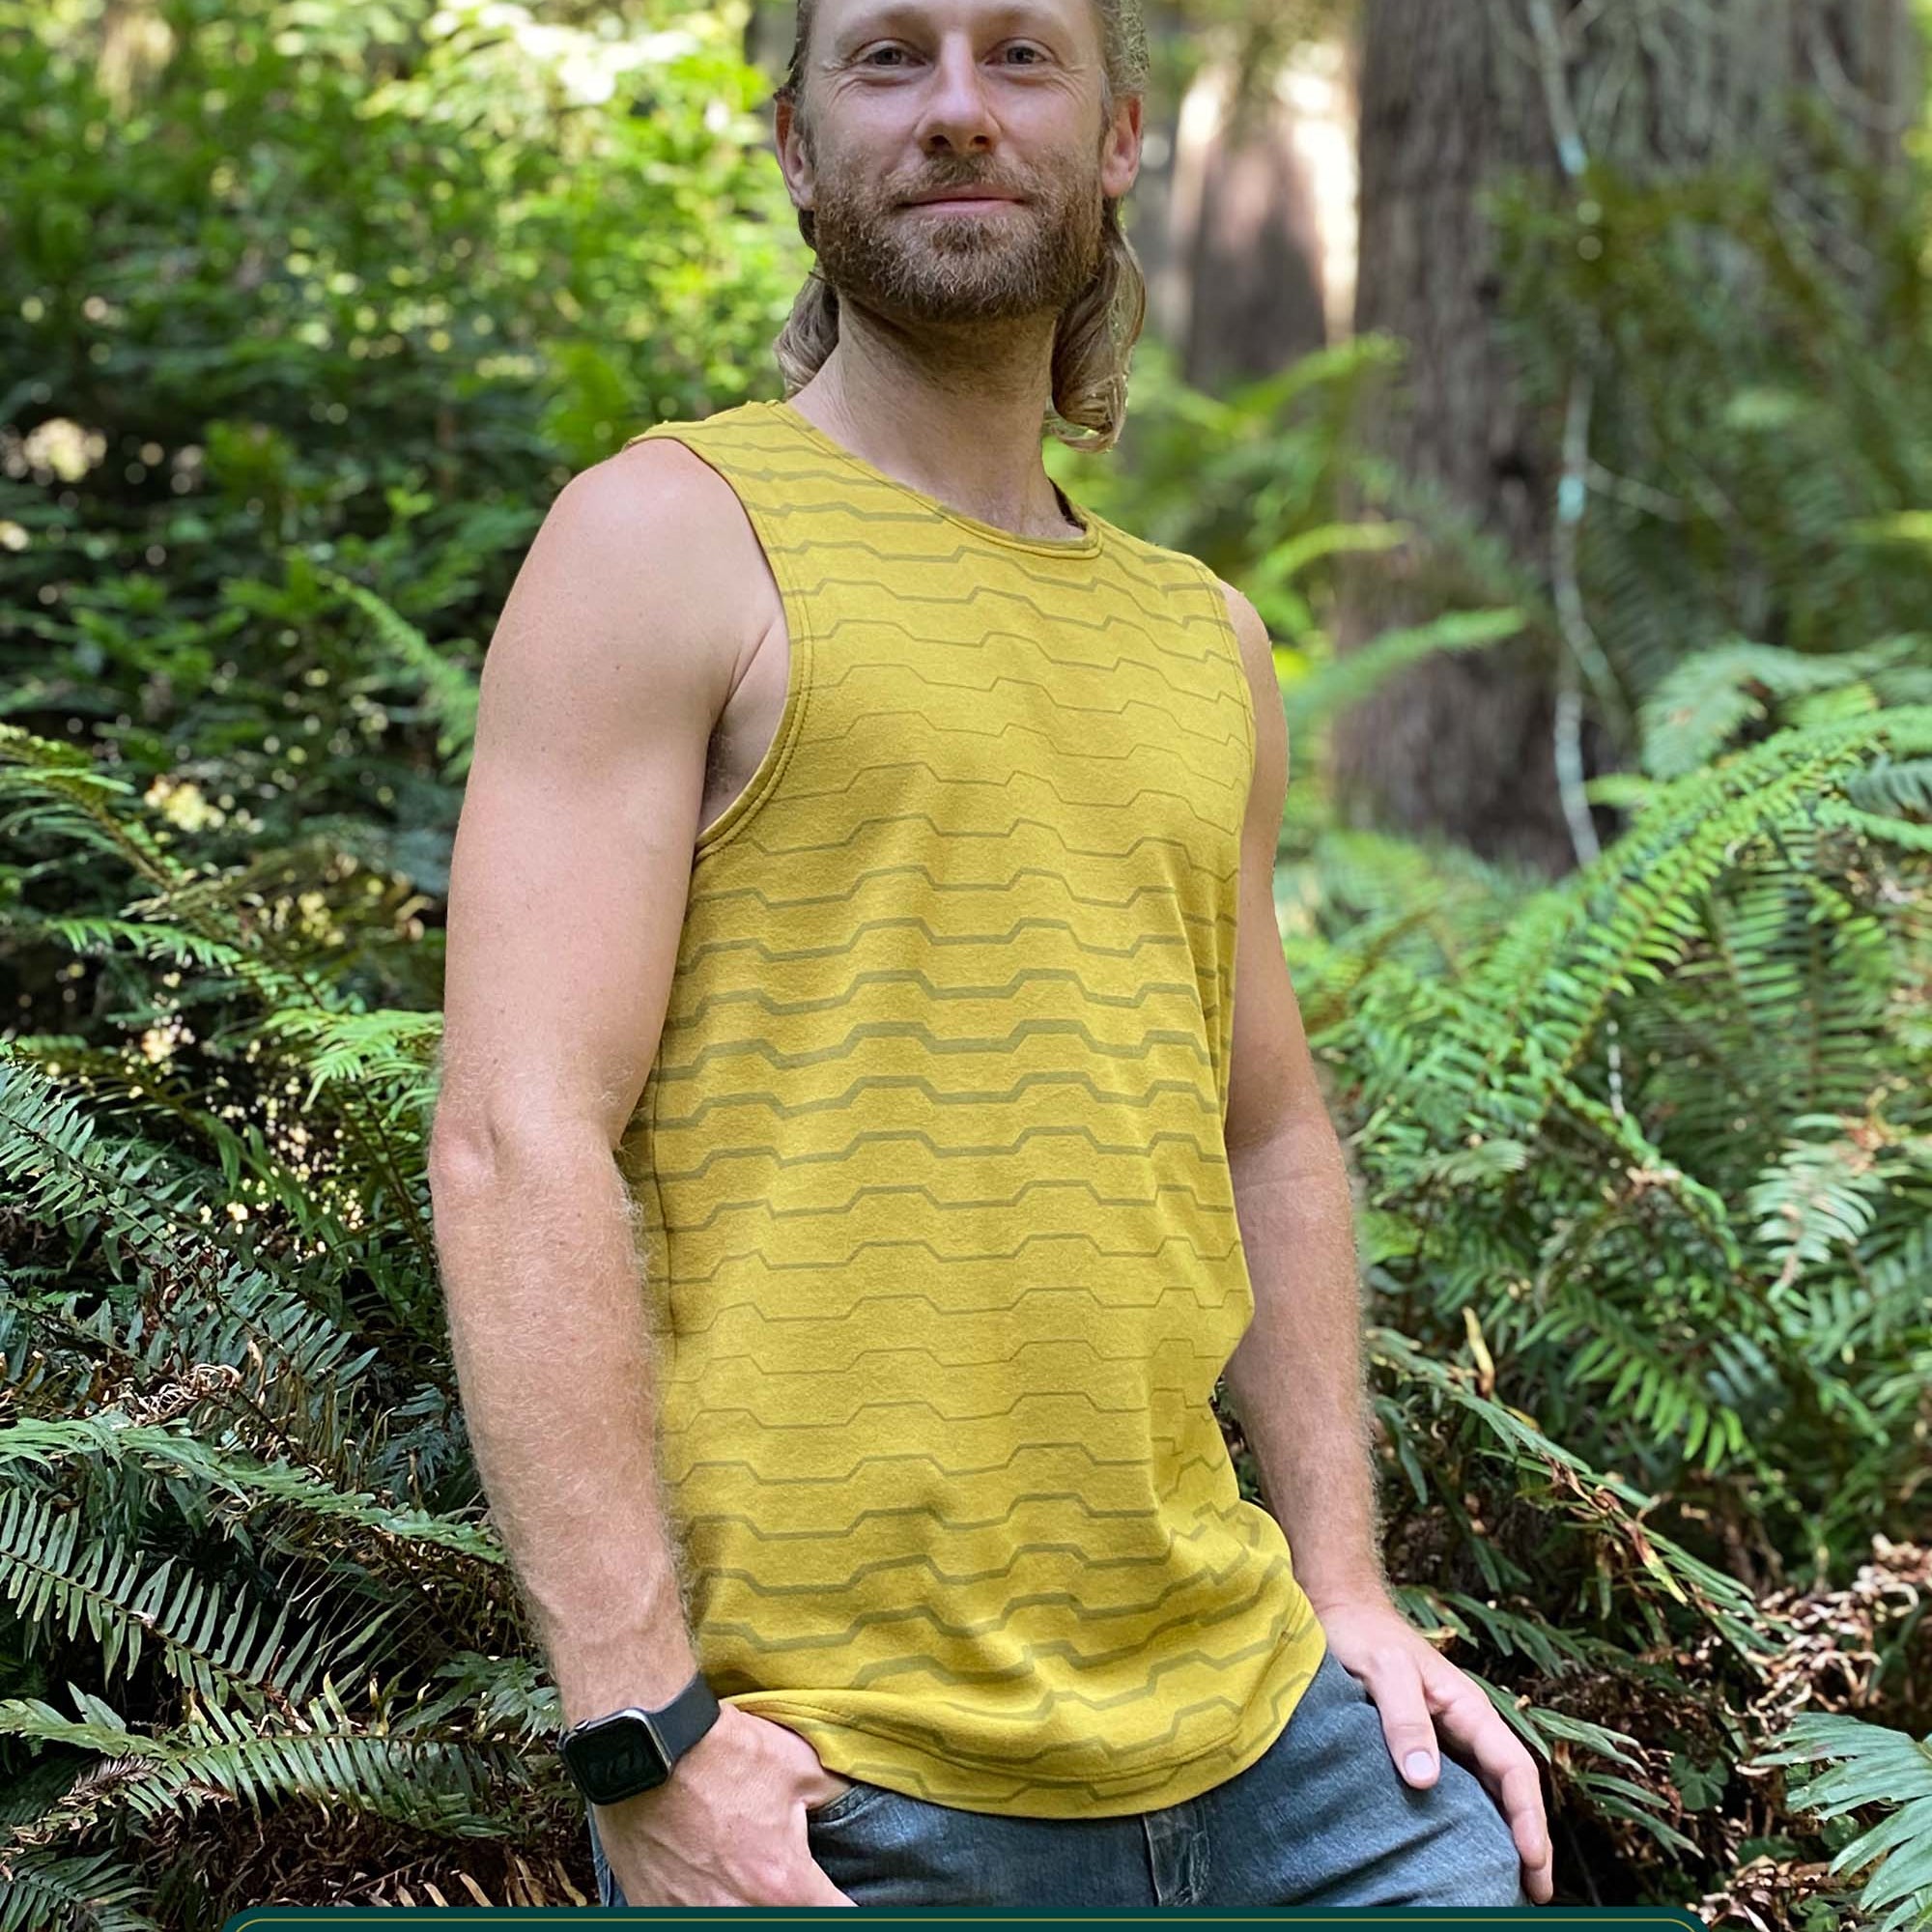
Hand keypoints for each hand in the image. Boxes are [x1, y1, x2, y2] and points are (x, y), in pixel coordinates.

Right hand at [593, 1702, 858, 1904]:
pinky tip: (709, 1879)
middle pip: (787, 1922)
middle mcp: (740, 1914)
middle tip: (789, 1879)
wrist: (646, 1747)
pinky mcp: (654, 1911)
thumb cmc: (722, 1753)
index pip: (839, 1918)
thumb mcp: (799, 1766)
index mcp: (784, 1883)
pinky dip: (707, 1903)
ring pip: (739, 1922)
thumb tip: (855, 1808)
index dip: (847, 1907)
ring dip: (752, 1903)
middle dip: (794, 1901)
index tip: (844, 1898)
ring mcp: (693, 1918)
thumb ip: (835, 1798)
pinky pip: (694, 1917)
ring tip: (746, 1872)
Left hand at [1311, 1589, 1554, 1904]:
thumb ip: (1404, 1720)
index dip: (1528, 1817)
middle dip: (1529, 1839)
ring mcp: (1446, 1736)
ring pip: (1488, 1792)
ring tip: (1508, 1883)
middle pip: (1510, 1788)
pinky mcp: (1421, 1744)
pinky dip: (1470, 1821)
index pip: (1514, 1768)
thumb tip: (1425, 1780)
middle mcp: (1465, 1725)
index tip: (1532, 1862)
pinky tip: (1461, 1849)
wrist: (1338, 1608)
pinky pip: (1458, 1788)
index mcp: (1468, 1708)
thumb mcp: (1384, 1671)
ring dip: (1502, 1834)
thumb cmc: (1362, 1634)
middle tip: (1535, 1894)